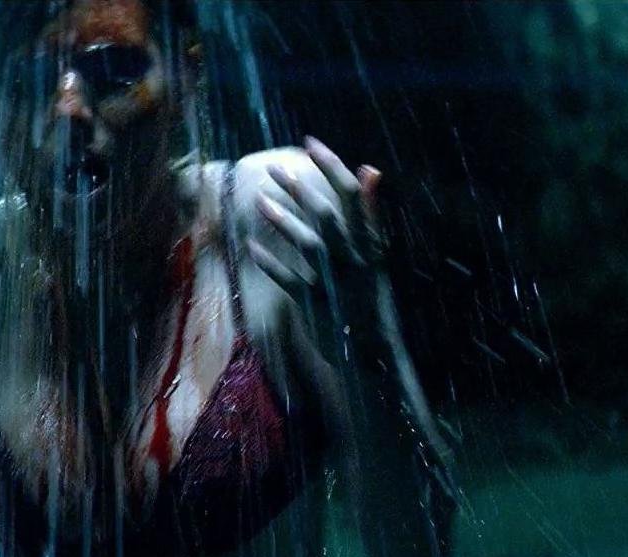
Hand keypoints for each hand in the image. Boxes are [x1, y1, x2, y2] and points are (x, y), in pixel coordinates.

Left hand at [238, 137, 386, 294]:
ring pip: (307, 243)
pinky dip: (270, 263)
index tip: (310, 142)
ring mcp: (336, 280)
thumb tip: (370, 169)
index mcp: (371, 242)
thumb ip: (369, 213)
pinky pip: (289, 279)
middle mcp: (355, 257)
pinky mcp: (318, 302)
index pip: (352, 194)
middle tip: (273, 168)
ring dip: (281, 220)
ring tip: (258, 201)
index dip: (331, 165)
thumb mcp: (377, 252)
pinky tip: (250, 246)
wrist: (372, 345)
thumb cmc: (372, 294)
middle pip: (326, 214)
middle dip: (298, 188)